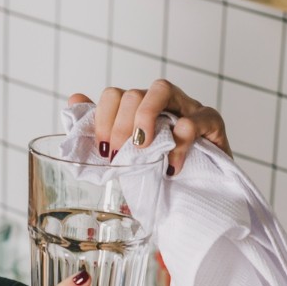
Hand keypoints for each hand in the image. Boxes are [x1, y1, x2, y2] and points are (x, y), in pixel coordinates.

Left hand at [68, 79, 230, 175]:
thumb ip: (106, 130)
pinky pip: (192, 121)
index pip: (114, 95)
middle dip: (119, 126)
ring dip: (144, 118)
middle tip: (118, 155)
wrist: (206, 196)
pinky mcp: (212, 122)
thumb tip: (75, 100)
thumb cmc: (167, 173)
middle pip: (133, 92)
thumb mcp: (132, 157)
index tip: (102, 150)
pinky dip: (178, 145)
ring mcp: (188, 107)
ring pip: (161, 89)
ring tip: (141, 149)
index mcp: (141, 109)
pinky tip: (171, 167)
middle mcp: (163, 102)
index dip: (102, 120)